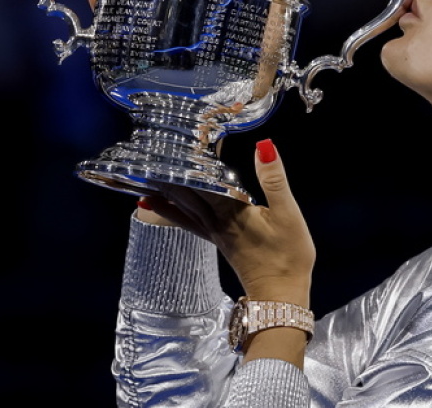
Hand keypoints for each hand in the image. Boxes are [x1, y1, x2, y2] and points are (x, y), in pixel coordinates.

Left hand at [142, 140, 315, 306]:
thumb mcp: (288, 214)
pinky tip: (151, 205)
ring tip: (144, 170)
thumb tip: (263, 147)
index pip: (205, 177)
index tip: (180, 136)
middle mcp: (216, 220)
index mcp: (232, 210)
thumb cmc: (288, 256)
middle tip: (156, 148)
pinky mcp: (217, 241)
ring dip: (165, 186)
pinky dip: (167, 209)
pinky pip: (185, 221)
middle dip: (173, 169)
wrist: (280, 295)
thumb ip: (274, 180)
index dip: (193, 156)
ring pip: (182, 204)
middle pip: (187, 190)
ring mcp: (214, 232)